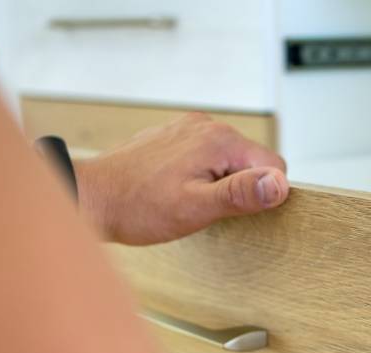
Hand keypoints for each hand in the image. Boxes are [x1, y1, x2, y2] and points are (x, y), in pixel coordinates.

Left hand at [73, 113, 289, 245]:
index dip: (261, 195)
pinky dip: (199, 176)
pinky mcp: (175, 137)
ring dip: (217, 183)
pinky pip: (206, 157)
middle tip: (202, 207)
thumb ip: (240, 194)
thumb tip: (279, 185)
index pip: (274, 166)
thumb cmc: (136, 206)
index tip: (231, 210)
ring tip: (185, 199)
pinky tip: (175, 190)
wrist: (91, 197)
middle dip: (236, 189)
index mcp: (218, 140)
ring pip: (228, 160)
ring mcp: (188, 129)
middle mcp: (206, 125)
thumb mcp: (195, 208)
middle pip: (251, 161)